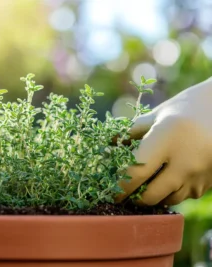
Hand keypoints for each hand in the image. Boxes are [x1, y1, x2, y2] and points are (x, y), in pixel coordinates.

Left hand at [115, 77, 211, 205]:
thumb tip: (107, 146)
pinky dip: (171, 192)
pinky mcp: (208, 182)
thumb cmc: (187, 108)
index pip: (135, 173)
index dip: (119, 186)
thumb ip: (131, 131)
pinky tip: (167, 178)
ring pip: (167, 199)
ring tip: (145, 185)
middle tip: (124, 192)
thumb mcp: (157, 114)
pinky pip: (183, 196)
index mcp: (166, 140)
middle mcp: (183, 161)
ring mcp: (198, 175)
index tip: (109, 191)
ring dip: (152, 196)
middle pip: (150, 195)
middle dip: (133, 197)